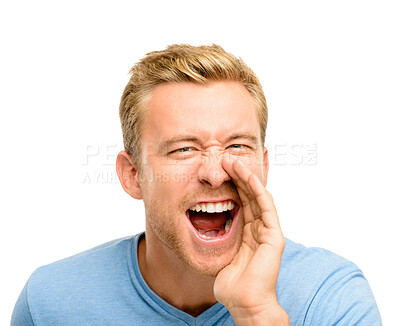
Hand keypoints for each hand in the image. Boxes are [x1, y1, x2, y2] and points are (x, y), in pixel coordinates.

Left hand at [214, 158, 288, 324]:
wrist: (244, 303)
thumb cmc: (232, 283)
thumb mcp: (221, 253)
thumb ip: (220, 237)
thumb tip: (204, 226)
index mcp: (248, 231)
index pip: (241, 201)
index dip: (231, 184)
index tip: (220, 169)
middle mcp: (259, 228)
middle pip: (249, 195)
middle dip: (238, 175)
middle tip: (225, 158)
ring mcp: (268, 231)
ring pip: (258, 196)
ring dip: (247, 177)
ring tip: (234, 161)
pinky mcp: (274, 236)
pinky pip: (266, 208)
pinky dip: (258, 190)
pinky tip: (248, 176)